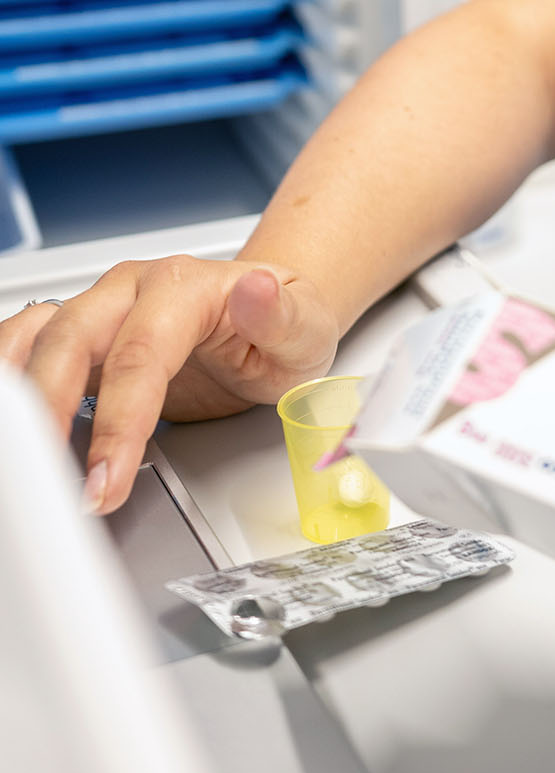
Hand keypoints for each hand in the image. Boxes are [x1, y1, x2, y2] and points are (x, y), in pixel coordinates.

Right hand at [0, 257, 338, 513]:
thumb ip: (282, 318)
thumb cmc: (286, 325)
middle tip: (57, 486)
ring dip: (19, 394)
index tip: (107, 480)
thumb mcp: (308, 328)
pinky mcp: (82, 335)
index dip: (119, 421)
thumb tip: (258, 292)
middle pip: (71, 341)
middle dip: (52, 416)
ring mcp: (101, 308)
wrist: (271, 313)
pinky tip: (15, 427)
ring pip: (36, 338)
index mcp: (185, 286)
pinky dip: (12, 380)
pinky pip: (27, 345)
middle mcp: (132, 290)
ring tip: (19, 458)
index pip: (141, 354)